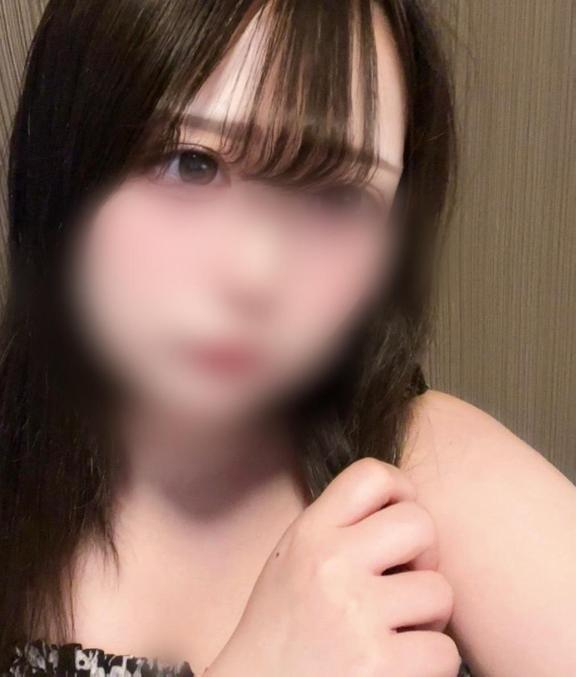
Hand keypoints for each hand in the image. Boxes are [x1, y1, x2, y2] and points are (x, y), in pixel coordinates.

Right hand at [206, 457, 460, 676]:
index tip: (399, 520)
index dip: (401, 490)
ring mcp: (356, 616)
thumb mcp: (292, 559)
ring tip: (396, 632)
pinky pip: (445, 651)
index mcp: (309, 534)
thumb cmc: (283, 629)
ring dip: (428, 618)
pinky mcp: (379, 666)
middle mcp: (331, 565)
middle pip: (420, 523)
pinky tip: (397, 666)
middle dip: (425, 556)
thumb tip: (402, 502)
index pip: (372, 475)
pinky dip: (429, 664)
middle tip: (407, 582)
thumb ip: (337, 527)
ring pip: (440, 591)